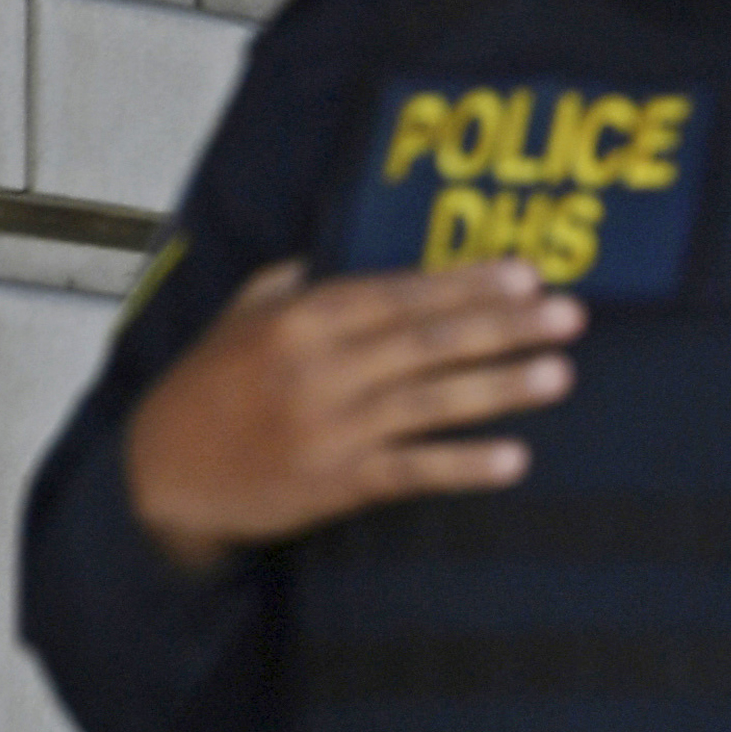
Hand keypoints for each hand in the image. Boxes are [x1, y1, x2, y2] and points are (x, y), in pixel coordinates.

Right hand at [123, 260, 581, 570]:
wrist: (159, 476)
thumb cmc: (212, 385)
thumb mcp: (242, 317)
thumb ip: (297, 281)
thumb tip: (348, 247)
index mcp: (301, 319)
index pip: (401, 294)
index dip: (467, 283)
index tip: (529, 274)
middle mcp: (320, 369)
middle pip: (427, 342)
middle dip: (503, 326)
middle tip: (570, 315)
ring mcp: (330, 428)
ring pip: (429, 403)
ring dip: (500, 387)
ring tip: (562, 373)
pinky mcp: (335, 484)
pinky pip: (410, 472)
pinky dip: (462, 466)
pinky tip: (515, 460)